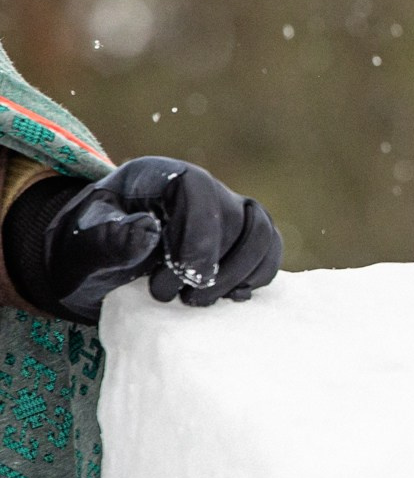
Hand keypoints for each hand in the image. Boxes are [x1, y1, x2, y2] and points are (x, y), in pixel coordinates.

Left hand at [7, 157, 281, 324]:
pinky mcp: (238, 239)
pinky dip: (257, 274)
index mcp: (158, 176)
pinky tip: (229, 296)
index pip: (197, 189)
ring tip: (201, 301)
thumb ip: (110, 239)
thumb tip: (151, 233)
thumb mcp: (81, 247)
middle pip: (234, 216)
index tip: (186, 278)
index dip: (200, 233)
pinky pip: (268, 249)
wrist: (93, 268)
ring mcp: (224, 211)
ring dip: (241, 272)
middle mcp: (199, 188)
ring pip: (260, 232)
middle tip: (180, 299)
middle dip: (214, 266)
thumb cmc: (84, 252)